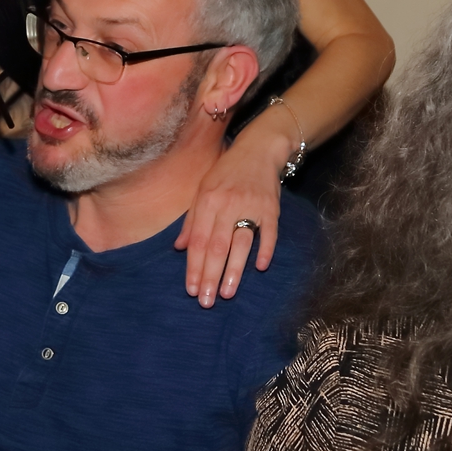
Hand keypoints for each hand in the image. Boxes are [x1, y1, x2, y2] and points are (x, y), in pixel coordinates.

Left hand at [174, 133, 282, 306]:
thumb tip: (179, 248)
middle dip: (210, 276)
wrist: (258, 149)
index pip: (198, 241)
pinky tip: (260, 268)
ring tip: (227, 293)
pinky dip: (266, 250)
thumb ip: (192, 220)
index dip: (194, 266)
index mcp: (207, 201)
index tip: (191, 289)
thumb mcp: (202, 190)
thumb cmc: (225, 172)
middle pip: (217, 246)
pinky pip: (269, 233)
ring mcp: (251, 206)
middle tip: (206, 301)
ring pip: (241, 243)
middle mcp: (227, 204)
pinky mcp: (272, 208)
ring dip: (234, 270)